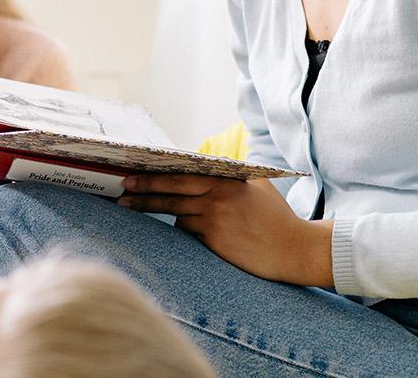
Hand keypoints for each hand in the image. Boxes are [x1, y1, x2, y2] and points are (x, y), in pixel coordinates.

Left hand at [118, 174, 335, 287]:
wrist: (295, 249)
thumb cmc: (278, 219)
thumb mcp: (259, 187)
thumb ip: (234, 177)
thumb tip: (210, 167)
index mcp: (227, 180)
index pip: (183, 173)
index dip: (157, 174)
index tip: (135, 173)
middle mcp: (218, 196)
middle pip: (171, 191)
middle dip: (142, 191)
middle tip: (122, 191)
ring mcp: (215, 218)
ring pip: (176, 213)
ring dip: (158, 210)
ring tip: (130, 207)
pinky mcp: (214, 240)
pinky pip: (188, 232)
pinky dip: (186, 230)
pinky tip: (188, 230)